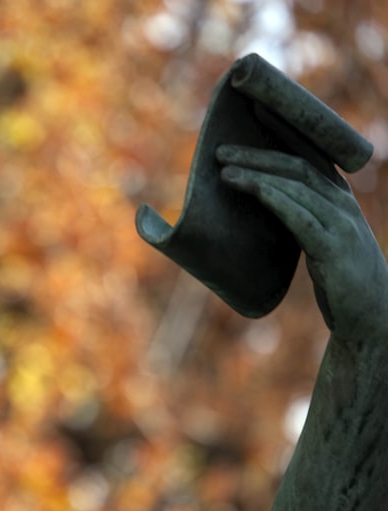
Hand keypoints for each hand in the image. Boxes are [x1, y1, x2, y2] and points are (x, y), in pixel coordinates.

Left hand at [217, 144, 387, 340]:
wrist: (372, 317)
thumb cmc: (341, 280)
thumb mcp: (318, 243)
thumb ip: (298, 220)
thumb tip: (260, 204)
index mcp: (338, 200)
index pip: (311, 155)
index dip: (285, 132)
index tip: (257, 110)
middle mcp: (342, 205)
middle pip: (298, 166)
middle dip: (258, 154)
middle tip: (221, 149)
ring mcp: (341, 224)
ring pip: (295, 186)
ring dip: (257, 173)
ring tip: (224, 169)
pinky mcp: (333, 247)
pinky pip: (299, 215)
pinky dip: (274, 198)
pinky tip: (252, 189)